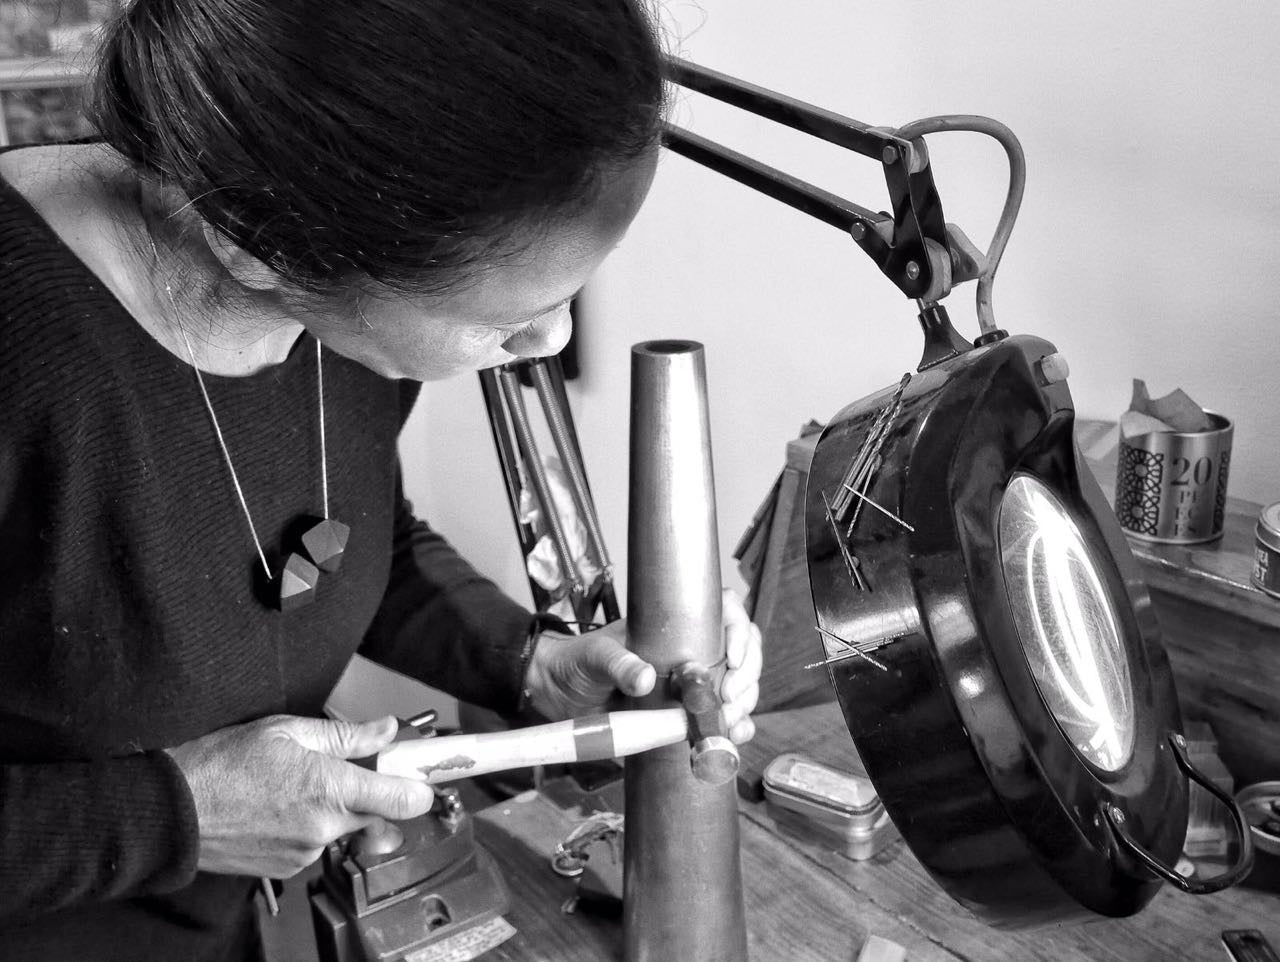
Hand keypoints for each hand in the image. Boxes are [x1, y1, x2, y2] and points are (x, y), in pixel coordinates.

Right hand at [166, 715, 433, 877]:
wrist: (172, 812)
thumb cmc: (222, 765)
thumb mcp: (287, 731)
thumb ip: (346, 734)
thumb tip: (386, 730)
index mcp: (332, 789)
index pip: (404, 799)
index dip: (420, 787)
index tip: (421, 774)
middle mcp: (326, 828)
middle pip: (378, 815)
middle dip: (372, 793)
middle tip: (349, 768)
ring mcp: (308, 853)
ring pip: (344, 829)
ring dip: (335, 810)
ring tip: (296, 787)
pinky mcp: (289, 868)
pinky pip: (316, 844)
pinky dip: (309, 827)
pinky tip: (280, 808)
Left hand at [523, 588, 762, 743]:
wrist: (557, 694)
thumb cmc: (576, 661)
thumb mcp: (594, 655)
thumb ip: (617, 662)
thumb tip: (643, 678)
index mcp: (675, 629)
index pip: (725, 614)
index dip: (740, 630)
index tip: (733, 656)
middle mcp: (691, 655)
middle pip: (742, 654)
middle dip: (747, 674)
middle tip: (729, 695)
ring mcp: (690, 688)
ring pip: (740, 688)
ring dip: (744, 703)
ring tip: (728, 719)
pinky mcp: (684, 719)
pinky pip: (721, 721)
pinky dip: (735, 728)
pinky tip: (735, 734)